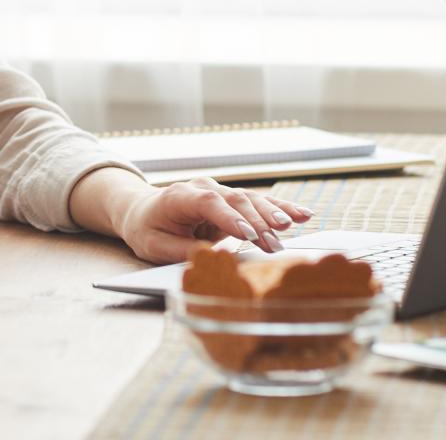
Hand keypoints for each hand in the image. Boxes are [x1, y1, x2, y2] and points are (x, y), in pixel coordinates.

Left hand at [116, 176, 314, 264]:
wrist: (143, 210)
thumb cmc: (148, 229)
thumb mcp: (155, 245)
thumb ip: (183, 250)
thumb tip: (213, 256)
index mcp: (179, 197)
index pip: (208, 203)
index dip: (229, 218)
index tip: (248, 236)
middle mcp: (202, 188)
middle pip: (234, 201)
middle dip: (257, 223)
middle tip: (275, 245)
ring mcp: (219, 191)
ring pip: (250, 199)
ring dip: (273, 214)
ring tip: (294, 226)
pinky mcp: (231, 200)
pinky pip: (258, 203)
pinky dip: (280, 208)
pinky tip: (302, 215)